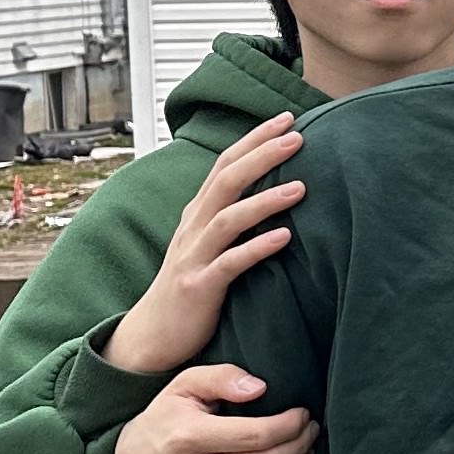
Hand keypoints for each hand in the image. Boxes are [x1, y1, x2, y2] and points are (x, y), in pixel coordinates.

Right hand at [109, 121, 306, 376]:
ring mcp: (193, 257)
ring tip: (301, 188)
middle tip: (297, 135)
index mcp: (198, 214)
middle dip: (261, 155)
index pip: (225, 165)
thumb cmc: (190, 287)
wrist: (152, 335)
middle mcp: (193, 229)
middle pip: (226, 181)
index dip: (253, 140)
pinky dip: (256, 248)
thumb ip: (231, 219)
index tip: (286, 119)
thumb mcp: (208, 246)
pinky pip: (229, 264)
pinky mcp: (199, 287)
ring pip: (227, 219)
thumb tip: (272, 192)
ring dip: (264, 201)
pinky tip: (285, 238)